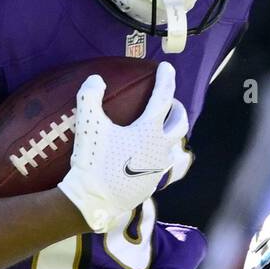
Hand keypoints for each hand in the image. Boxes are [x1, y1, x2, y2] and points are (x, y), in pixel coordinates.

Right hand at [58, 61, 191, 231]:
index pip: (163, 97)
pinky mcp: (155, 183)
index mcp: (149, 131)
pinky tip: (155, 156)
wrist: (95, 201)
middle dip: (177, 108)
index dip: (166, 79)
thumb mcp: (89, 126)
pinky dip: (165, 155)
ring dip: (173, 134)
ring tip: (163, 129)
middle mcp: (161, 148)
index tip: (166, 67)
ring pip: (177, 146)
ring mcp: (160, 168)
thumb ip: (90, 97)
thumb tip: (96, 79)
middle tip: (168, 102)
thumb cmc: (93, 162)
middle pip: (180, 123)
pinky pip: (167, 166)